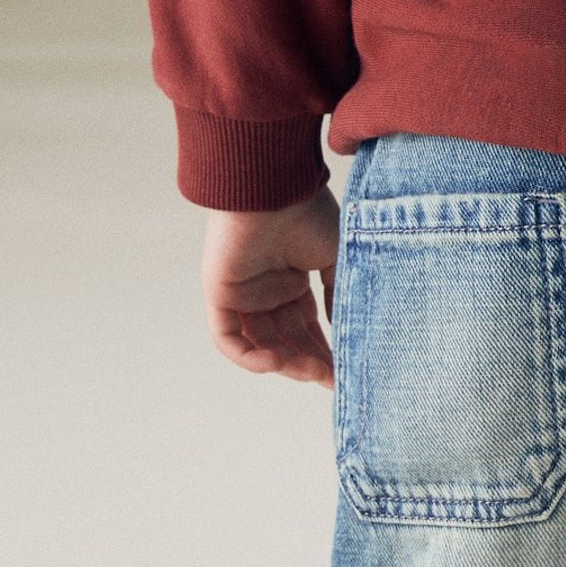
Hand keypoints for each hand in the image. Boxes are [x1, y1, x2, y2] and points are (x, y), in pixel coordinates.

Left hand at [201, 188, 340, 388]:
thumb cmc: (309, 212)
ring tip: (312, 372)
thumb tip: (345, 328)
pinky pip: (228, 338)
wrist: (275, 187)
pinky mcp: (220, 295)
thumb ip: (340, 294)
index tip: (345, 372)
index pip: (307, 326)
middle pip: (286, 339)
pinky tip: (276, 362)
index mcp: (292, 278)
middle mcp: (266, 289)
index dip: (325, 350)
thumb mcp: (339, 257)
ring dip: (286, 362)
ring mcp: (242, 294)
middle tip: (331, 379)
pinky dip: (248, 357)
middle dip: (309, 361)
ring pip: (261, 344)